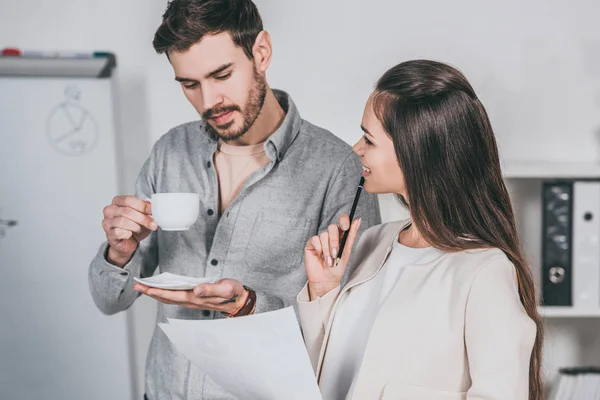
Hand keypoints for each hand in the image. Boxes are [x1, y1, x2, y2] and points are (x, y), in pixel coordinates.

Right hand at [102, 195, 156, 266]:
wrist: (129, 242)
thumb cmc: (134, 227)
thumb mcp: (143, 215)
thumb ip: (146, 209)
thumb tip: (152, 207)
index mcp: (117, 201)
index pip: (128, 200)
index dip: (142, 206)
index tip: (152, 211)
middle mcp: (110, 210)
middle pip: (127, 211)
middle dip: (142, 218)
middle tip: (152, 224)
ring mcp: (107, 222)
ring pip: (123, 221)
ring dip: (136, 226)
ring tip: (139, 229)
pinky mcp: (109, 234)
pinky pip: (119, 232)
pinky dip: (128, 234)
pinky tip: (130, 234)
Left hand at [133, 278, 248, 313]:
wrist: (240, 301)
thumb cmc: (233, 293)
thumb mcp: (225, 288)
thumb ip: (211, 289)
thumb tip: (196, 290)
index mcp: (197, 298)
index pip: (172, 295)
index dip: (157, 291)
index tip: (145, 287)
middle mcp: (192, 301)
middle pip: (167, 297)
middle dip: (151, 292)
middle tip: (137, 286)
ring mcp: (192, 300)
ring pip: (169, 298)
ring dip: (156, 293)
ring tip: (144, 287)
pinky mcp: (194, 298)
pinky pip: (175, 296)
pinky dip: (165, 293)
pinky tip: (160, 288)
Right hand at [304, 214, 360, 299]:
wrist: (326, 279)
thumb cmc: (338, 267)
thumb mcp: (347, 252)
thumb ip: (351, 235)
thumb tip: (358, 219)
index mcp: (341, 235)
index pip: (342, 220)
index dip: (343, 220)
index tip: (345, 227)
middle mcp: (331, 235)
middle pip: (332, 227)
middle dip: (334, 241)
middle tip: (335, 254)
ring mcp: (320, 238)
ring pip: (324, 235)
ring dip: (327, 250)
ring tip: (329, 261)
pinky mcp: (311, 243)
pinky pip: (315, 239)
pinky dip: (319, 249)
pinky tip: (319, 256)